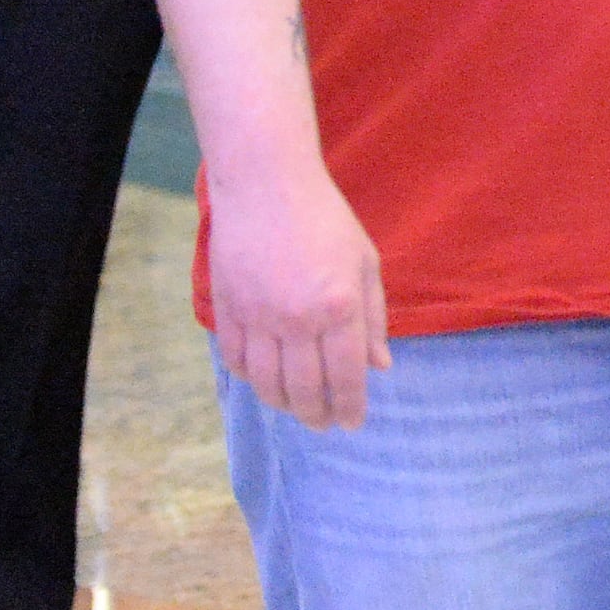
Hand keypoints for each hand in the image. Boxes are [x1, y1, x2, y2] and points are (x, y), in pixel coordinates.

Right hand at [208, 162, 390, 430]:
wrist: (267, 186)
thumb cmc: (326, 220)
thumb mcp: (365, 263)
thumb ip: (374, 318)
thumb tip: (382, 367)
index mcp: (340, 306)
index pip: (346, 375)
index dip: (350, 406)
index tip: (353, 423)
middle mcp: (298, 318)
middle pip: (305, 388)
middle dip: (317, 413)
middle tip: (324, 424)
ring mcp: (258, 316)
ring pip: (267, 383)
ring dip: (284, 404)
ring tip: (298, 409)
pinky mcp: (228, 309)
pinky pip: (237, 360)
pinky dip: (251, 379)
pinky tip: (265, 381)